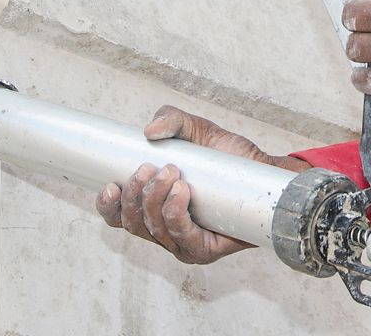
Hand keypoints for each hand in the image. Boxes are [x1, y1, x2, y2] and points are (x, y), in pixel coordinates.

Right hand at [95, 105, 307, 264]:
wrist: (264, 172)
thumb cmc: (227, 157)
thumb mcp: (196, 130)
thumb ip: (171, 120)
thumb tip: (149, 131)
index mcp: (151, 207)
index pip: (117, 216)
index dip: (107, 205)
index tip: (111, 184)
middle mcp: (162, 230)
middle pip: (131, 223)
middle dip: (135, 194)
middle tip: (150, 167)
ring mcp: (182, 244)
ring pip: (153, 230)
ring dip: (154, 199)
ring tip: (172, 172)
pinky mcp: (204, 251)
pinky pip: (182, 239)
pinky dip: (174, 215)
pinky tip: (181, 193)